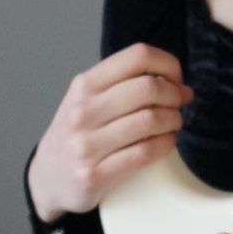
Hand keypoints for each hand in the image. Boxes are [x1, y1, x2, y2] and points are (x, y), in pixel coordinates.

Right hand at [27, 43, 193, 223]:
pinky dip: (166, 144)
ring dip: (173, 121)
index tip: (174, 80)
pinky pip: (144, 153)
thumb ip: (130, 88)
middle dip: (174, 95)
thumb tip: (184, 89)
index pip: (137, 56)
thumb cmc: (78, 133)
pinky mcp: (95, 174)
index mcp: (85, 85)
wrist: (48, 178)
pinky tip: (166, 142)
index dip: (167, 64)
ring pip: (150, 120)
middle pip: (148, 87)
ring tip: (173, 125)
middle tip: (177, 106)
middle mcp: (83, 110)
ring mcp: (86, 144)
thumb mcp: (90, 100)